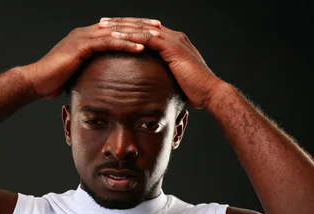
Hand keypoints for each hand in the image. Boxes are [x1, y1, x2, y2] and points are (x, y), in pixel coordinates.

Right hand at [18, 18, 160, 98]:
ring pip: (117, 31)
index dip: (134, 28)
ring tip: (156, 36)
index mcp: (87, 36)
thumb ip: (91, 70)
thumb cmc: (54, 81)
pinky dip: (125, 44)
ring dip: (137, 33)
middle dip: (140, 25)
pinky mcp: (81, 46)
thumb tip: (103, 81)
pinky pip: (108, 42)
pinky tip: (140, 48)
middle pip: (119, 24)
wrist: (36, 81)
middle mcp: (86, 32)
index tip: (152, 31)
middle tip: (160, 27)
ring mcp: (83, 37)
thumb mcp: (78, 73)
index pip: (115, 28)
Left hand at [98, 17, 224, 108]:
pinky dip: (130, 37)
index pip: (148, 29)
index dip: (130, 28)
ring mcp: (173, 40)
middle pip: (142, 23)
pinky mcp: (171, 48)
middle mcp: (173, 36)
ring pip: (142, 27)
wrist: (210, 92)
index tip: (113, 28)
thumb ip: (164, 76)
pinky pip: (146, 38)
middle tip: (103, 21)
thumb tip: (154, 86)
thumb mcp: (175, 80)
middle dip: (122, 22)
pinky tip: (115, 37)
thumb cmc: (195, 91)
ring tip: (104, 26)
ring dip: (122, 26)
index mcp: (174, 42)